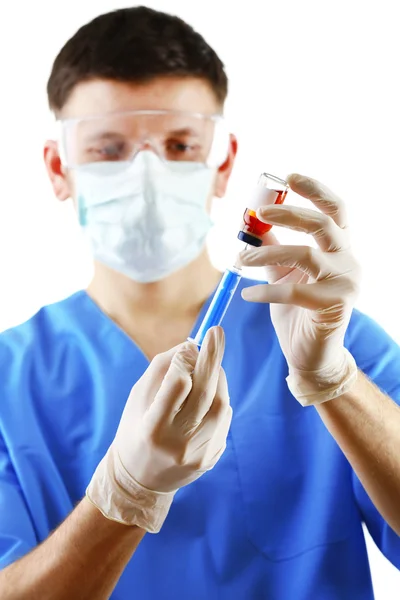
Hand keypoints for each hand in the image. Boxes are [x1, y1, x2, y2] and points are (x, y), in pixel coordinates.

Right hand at [86, 327, 231, 531]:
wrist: (140, 480)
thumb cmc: (135, 428)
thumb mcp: (138, 397)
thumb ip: (162, 368)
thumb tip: (192, 346)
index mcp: (153, 428)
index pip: (178, 385)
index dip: (184, 361)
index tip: (190, 344)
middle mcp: (178, 444)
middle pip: (205, 393)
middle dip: (212, 358)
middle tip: (217, 332)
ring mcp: (198, 455)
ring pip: (220, 405)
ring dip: (218, 379)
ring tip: (208, 369)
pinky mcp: (212, 459)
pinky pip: (223, 419)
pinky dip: (218, 399)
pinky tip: (206, 397)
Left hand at [238, 173, 360, 405]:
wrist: (309, 354)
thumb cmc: (297, 311)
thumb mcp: (282, 273)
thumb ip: (272, 248)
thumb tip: (250, 222)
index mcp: (338, 249)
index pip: (336, 211)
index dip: (315, 190)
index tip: (289, 176)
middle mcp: (348, 262)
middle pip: (324, 224)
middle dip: (289, 212)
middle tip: (259, 212)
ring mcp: (345, 284)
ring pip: (306, 254)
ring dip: (267, 254)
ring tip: (241, 260)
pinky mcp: (334, 306)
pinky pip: (295, 290)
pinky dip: (266, 291)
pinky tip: (248, 294)